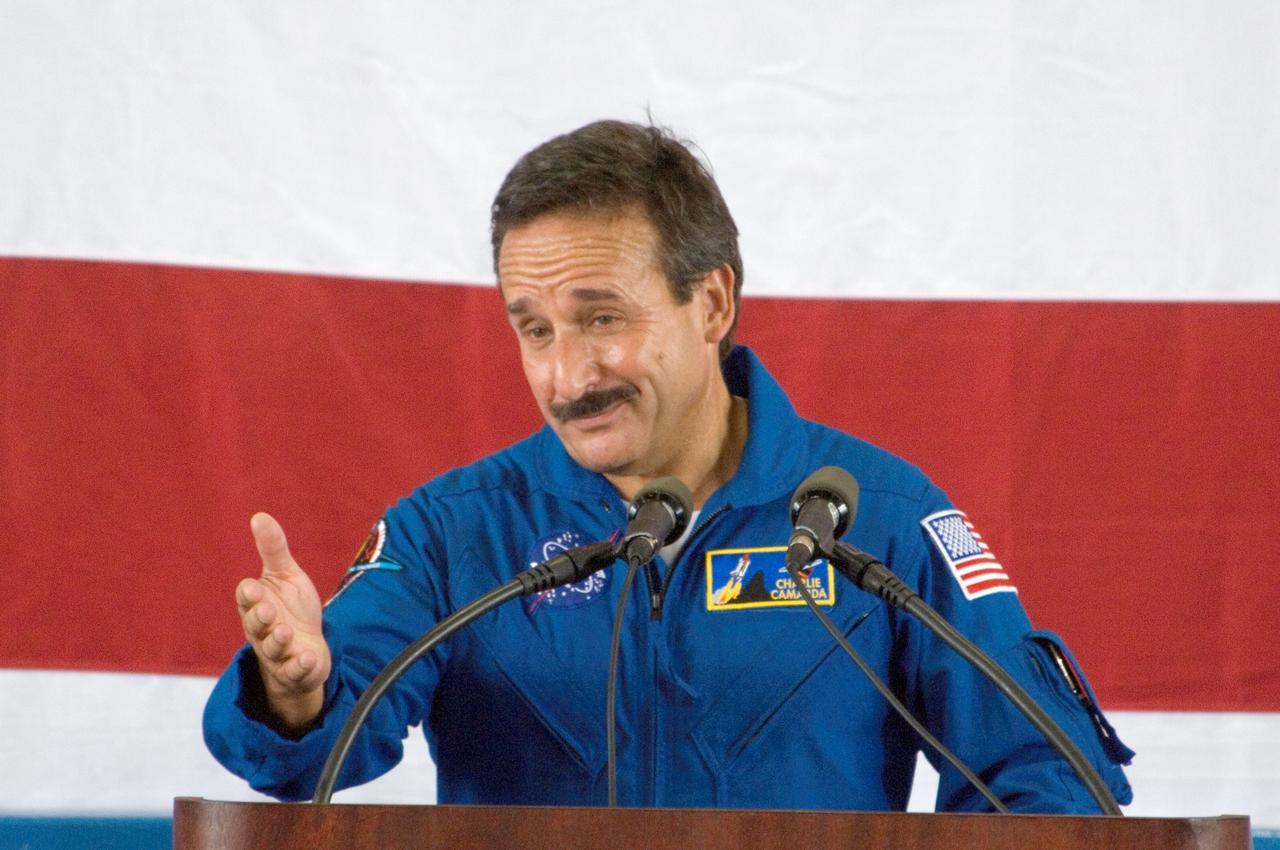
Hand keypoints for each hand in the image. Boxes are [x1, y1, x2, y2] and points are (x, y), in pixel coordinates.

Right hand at [236, 512, 331, 731]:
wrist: (307, 649)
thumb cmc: (291, 609)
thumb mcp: (286, 576)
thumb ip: (273, 550)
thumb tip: (259, 515)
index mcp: (257, 605)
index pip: (247, 598)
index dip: (249, 593)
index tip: (253, 585)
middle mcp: (262, 630)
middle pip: (255, 625)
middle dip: (260, 617)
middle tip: (268, 610)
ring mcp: (278, 653)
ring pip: (272, 649)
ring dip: (278, 640)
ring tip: (286, 632)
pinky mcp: (294, 671)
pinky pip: (293, 671)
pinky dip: (299, 665)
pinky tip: (307, 657)